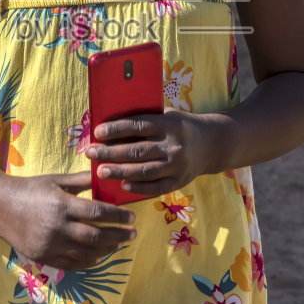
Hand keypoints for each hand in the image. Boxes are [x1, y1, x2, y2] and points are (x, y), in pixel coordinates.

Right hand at [0, 171, 136, 272]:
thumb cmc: (30, 189)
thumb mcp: (55, 180)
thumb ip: (81, 180)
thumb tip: (106, 174)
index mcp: (61, 205)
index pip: (98, 213)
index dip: (118, 217)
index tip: (132, 218)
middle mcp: (56, 227)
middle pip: (96, 236)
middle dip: (118, 236)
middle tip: (132, 234)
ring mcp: (49, 245)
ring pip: (86, 253)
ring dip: (107, 250)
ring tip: (119, 244)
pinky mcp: (43, 257)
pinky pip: (71, 264)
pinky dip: (88, 261)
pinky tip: (99, 256)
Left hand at [86, 112, 216, 198]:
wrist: (213, 143)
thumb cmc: (180, 127)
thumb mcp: (168, 116)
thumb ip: (146, 119)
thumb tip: (112, 125)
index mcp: (170, 124)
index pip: (138, 126)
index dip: (117, 129)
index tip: (98, 133)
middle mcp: (174, 145)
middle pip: (137, 150)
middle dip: (111, 152)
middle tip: (91, 153)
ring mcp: (178, 165)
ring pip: (144, 171)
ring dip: (120, 172)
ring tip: (101, 171)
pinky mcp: (180, 181)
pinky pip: (157, 187)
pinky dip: (139, 188)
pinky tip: (123, 186)